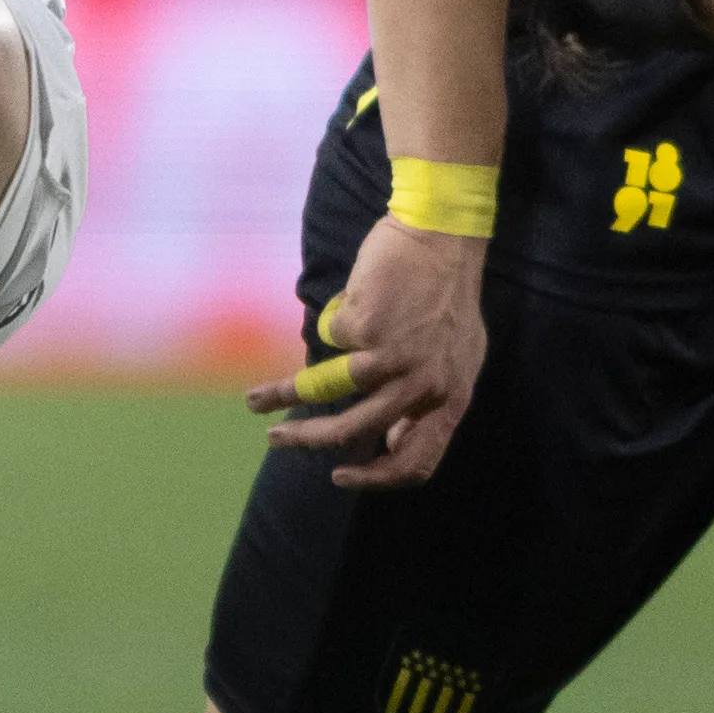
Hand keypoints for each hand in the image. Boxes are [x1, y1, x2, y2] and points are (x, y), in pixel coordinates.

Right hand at [242, 214, 489, 486]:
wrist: (445, 233)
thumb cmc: (447, 293)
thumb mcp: (456, 357)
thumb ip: (429, 397)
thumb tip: (391, 439)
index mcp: (450, 398)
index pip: (416, 464)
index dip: (375, 479)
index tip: (340, 474)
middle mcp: (423, 384)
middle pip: (355, 430)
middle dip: (308, 441)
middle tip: (279, 441)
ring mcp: (393, 356)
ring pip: (326, 386)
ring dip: (283, 395)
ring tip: (257, 400)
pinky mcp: (366, 325)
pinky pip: (333, 334)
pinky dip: (337, 318)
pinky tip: (357, 296)